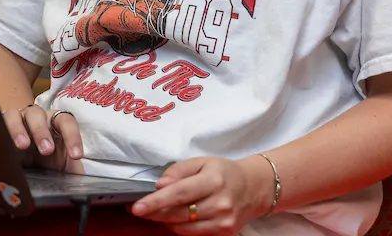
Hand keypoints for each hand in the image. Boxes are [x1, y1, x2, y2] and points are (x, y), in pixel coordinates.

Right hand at [1, 104, 84, 173]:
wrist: (25, 164)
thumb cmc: (48, 164)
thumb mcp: (62, 169)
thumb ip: (72, 173)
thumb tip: (82, 187)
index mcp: (55, 124)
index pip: (66, 122)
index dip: (72, 137)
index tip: (76, 156)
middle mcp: (37, 119)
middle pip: (39, 114)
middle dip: (42, 132)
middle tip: (46, 150)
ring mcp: (18, 120)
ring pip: (16, 115)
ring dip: (19, 129)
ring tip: (22, 145)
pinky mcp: (2, 127)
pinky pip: (0, 122)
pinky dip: (3, 130)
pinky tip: (3, 143)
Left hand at [129, 156, 269, 233]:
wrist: (254, 188)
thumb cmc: (223, 172)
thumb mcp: (201, 162)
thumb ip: (178, 171)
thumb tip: (160, 185)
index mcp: (213, 180)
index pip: (178, 194)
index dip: (155, 202)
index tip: (136, 207)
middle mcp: (219, 203)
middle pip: (178, 213)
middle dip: (154, 212)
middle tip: (138, 208)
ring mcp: (223, 221)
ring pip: (182, 226)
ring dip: (165, 220)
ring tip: (158, 210)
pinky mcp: (224, 233)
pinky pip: (192, 233)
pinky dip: (179, 226)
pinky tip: (175, 216)